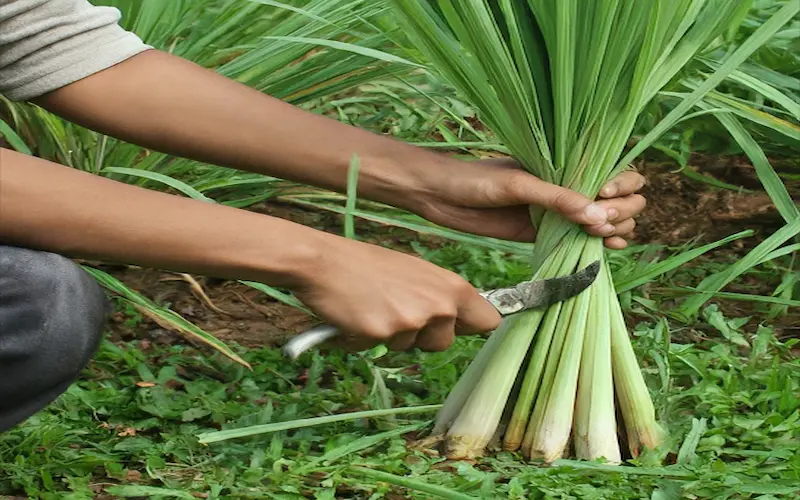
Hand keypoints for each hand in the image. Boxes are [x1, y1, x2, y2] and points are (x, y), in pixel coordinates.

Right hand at [292, 235, 501, 351]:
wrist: (324, 262)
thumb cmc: (367, 265)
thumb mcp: (415, 272)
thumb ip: (440, 295)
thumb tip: (457, 316)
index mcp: (451, 286)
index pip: (488, 320)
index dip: (472, 326)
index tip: (462, 326)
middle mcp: (438, 304)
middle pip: (445, 343)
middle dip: (423, 336)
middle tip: (397, 310)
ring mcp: (412, 321)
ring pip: (411, 347)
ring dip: (393, 337)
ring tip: (373, 307)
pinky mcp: (384, 334)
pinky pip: (379, 349)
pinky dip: (366, 339)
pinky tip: (356, 315)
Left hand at [411, 157, 645, 248]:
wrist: (442, 197)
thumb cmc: (477, 179)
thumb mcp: (519, 183)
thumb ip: (557, 199)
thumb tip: (598, 217)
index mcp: (566, 164)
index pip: (618, 171)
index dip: (622, 184)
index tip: (603, 194)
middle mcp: (568, 187)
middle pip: (621, 199)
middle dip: (621, 210)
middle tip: (599, 223)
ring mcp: (559, 212)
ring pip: (606, 221)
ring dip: (615, 229)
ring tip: (601, 236)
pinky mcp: (545, 233)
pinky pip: (581, 240)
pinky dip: (601, 244)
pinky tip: (608, 248)